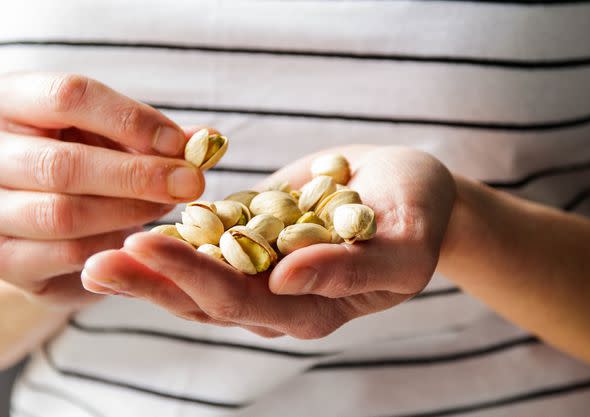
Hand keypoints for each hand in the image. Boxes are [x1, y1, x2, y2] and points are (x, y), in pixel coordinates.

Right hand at [0, 72, 205, 308]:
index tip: (179, 144)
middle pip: (63, 164)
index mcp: (12, 101)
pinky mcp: (3, 260)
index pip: (69, 96)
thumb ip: (151, 135)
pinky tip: (137, 235)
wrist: (31, 207)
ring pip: (63, 215)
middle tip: (190, 183)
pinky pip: (66, 256)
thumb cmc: (78, 156)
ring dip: (130, 212)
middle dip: (139, 176)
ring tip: (165, 206)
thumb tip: (208, 141)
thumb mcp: (106, 132)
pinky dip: (113, 247)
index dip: (132, 120)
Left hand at [82, 146, 455, 337]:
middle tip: (97, 262)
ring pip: (198, 272)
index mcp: (312, 309)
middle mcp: (279, 297)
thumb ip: (351, 269)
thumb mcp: (403, 246)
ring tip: (97, 251)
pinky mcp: (256, 232)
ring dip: (150, 264)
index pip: (243, 302)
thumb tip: (286, 279)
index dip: (192, 278)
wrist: (415, 189)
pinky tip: (134, 222)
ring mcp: (264, 265)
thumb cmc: (420, 216)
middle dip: (152, 281)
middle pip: (205, 297)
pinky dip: (174, 234)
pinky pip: (209, 237)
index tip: (143, 247)